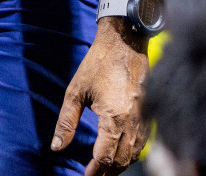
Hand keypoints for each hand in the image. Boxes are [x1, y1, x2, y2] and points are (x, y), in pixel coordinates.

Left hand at [51, 19, 148, 175]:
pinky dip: (132, 153)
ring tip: (105, 171)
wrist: (125, 42)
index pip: (105, 156)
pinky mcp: (149, 113)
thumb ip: (66, 122)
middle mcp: (133, 122)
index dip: (94, 171)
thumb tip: (56, 147)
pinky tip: (121, 154)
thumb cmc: (98, 64)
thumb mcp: (75, 92)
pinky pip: (143, 143)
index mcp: (114, 118)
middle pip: (122, 160)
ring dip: (120, 165)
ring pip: (135, 154)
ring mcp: (144, 118)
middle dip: (107, 172)